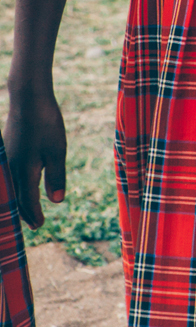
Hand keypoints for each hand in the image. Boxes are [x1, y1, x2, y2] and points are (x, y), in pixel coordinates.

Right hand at [5, 89, 66, 228]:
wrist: (28, 99)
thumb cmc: (46, 124)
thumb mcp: (58, 151)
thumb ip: (56, 176)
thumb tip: (57, 201)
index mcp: (25, 171)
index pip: (28, 200)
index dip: (34, 214)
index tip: (40, 226)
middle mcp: (12, 168)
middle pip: (16, 197)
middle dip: (25, 212)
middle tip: (34, 225)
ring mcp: (7, 159)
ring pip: (12, 186)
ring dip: (19, 199)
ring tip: (26, 210)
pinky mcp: (8, 150)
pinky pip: (9, 175)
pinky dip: (15, 186)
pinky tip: (20, 185)